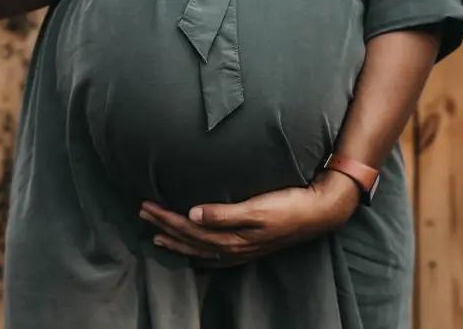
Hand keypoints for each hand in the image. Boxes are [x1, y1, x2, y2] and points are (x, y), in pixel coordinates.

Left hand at [138, 170, 360, 266]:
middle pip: (190, 240)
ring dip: (177, 241)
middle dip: (165, 227)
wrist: (320, 212)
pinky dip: (200, 255)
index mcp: (231, 237)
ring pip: (200, 249)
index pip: (189, 229)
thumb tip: (191, 214)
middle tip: (142, 213)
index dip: (166, 218)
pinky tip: (195, 256)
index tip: (146, 205)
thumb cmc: (289, 205)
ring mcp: (242, 250)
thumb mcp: (257, 207)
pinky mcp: (251, 247)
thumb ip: (224, 213)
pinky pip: (216, 257)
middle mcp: (233, 248)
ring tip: (157, 235)